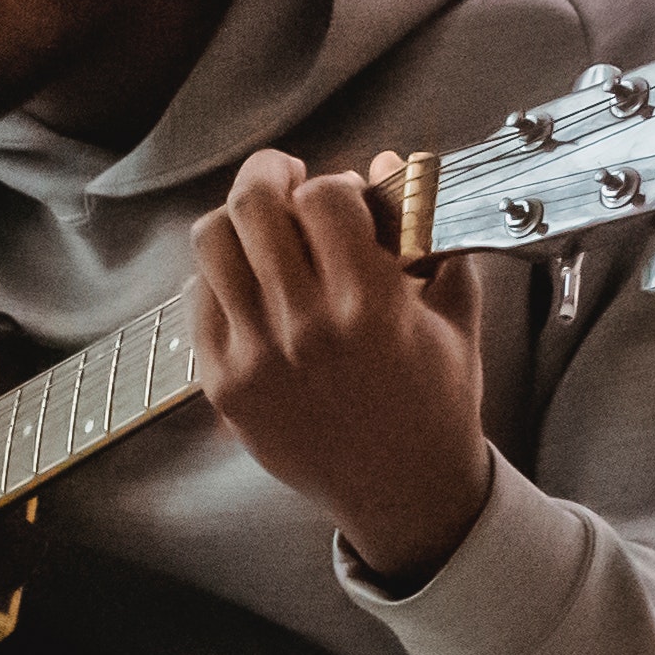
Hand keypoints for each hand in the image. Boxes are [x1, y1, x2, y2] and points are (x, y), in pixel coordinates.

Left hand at [189, 149, 491, 584]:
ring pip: (212, 244)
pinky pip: (198, 300)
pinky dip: (220, 276)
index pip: (323, 197)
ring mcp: (257, 358)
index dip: (332, 182)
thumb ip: (428, 233)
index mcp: (371, 305)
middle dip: (270, 175)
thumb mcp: (455, 313)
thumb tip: (388, 164)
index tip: (342, 194)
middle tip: (284, 178)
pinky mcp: (223, 385)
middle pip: (253, 207)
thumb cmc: (436, 398)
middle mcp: (306, 328)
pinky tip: (248, 281)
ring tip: (260, 226)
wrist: (402, 489)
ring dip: (237, 221)